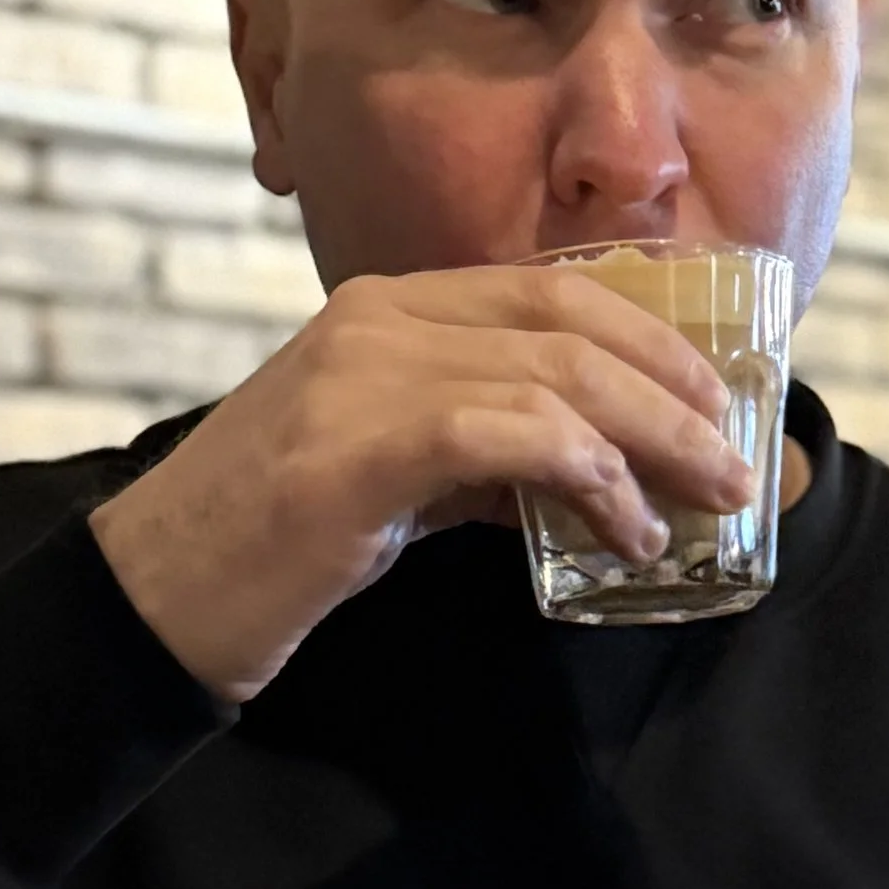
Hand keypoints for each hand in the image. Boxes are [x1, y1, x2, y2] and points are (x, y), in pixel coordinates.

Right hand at [89, 264, 755, 699]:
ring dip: (652, 444)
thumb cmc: (268, 547)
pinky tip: (622, 535)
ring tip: (702, 507)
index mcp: (386, 309)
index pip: (551, 291)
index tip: (714, 400)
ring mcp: (362, 375)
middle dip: (674, 392)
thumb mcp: (389, 479)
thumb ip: (476, 459)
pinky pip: (510, 439)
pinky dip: (590, 484)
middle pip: (570, 325)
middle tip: (736, 462)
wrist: (151, 597)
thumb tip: (583, 477)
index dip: (652, 339)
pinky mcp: (356, 447)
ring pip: (555, 377)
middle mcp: (377, 319)